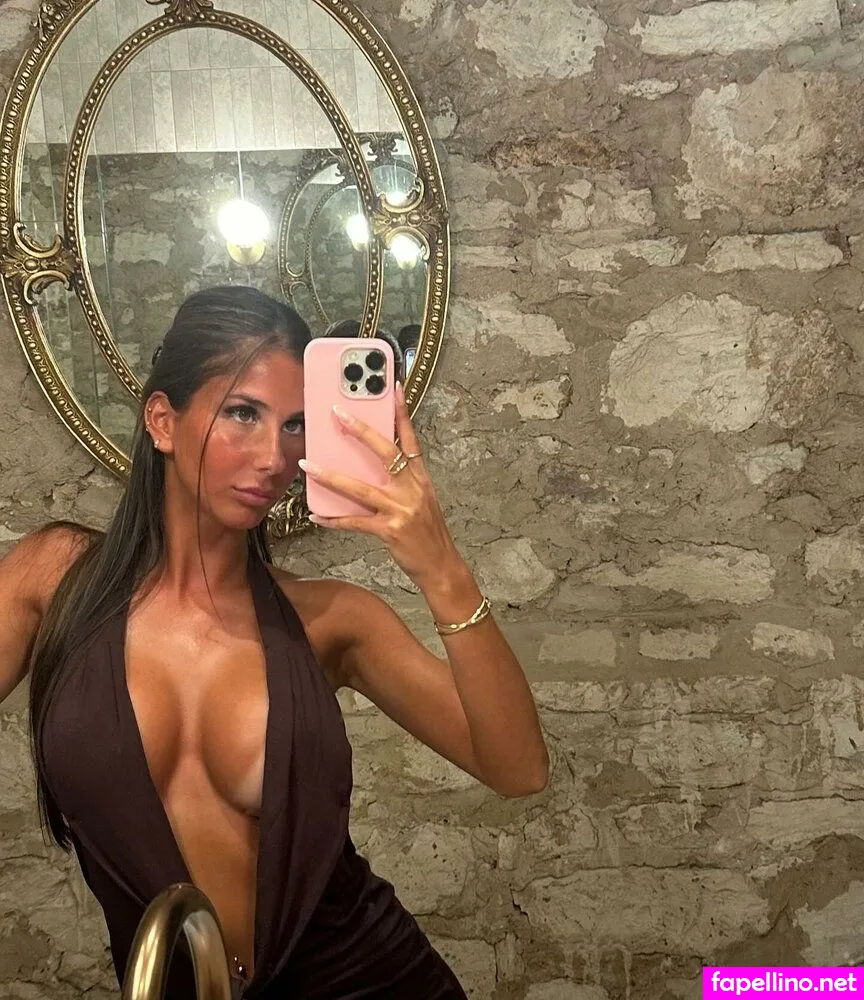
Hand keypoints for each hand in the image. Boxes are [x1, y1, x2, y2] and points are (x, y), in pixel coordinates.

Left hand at [298, 383, 463, 586]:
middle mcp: (412, 489)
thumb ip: (401, 481)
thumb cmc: (428, 533)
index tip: (392, 387)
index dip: (402, 412)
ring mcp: (401, 509)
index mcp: (421, 478)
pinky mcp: (390, 530)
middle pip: (386, 453)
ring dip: (331, 476)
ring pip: (361, 488)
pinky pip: (355, 523)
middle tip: (338, 413)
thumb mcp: (422, 500)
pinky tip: (317, 516)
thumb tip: (368, 467)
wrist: (441, 565)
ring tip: (308, 466)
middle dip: (360, 431)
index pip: (411, 438)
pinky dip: (334, 520)